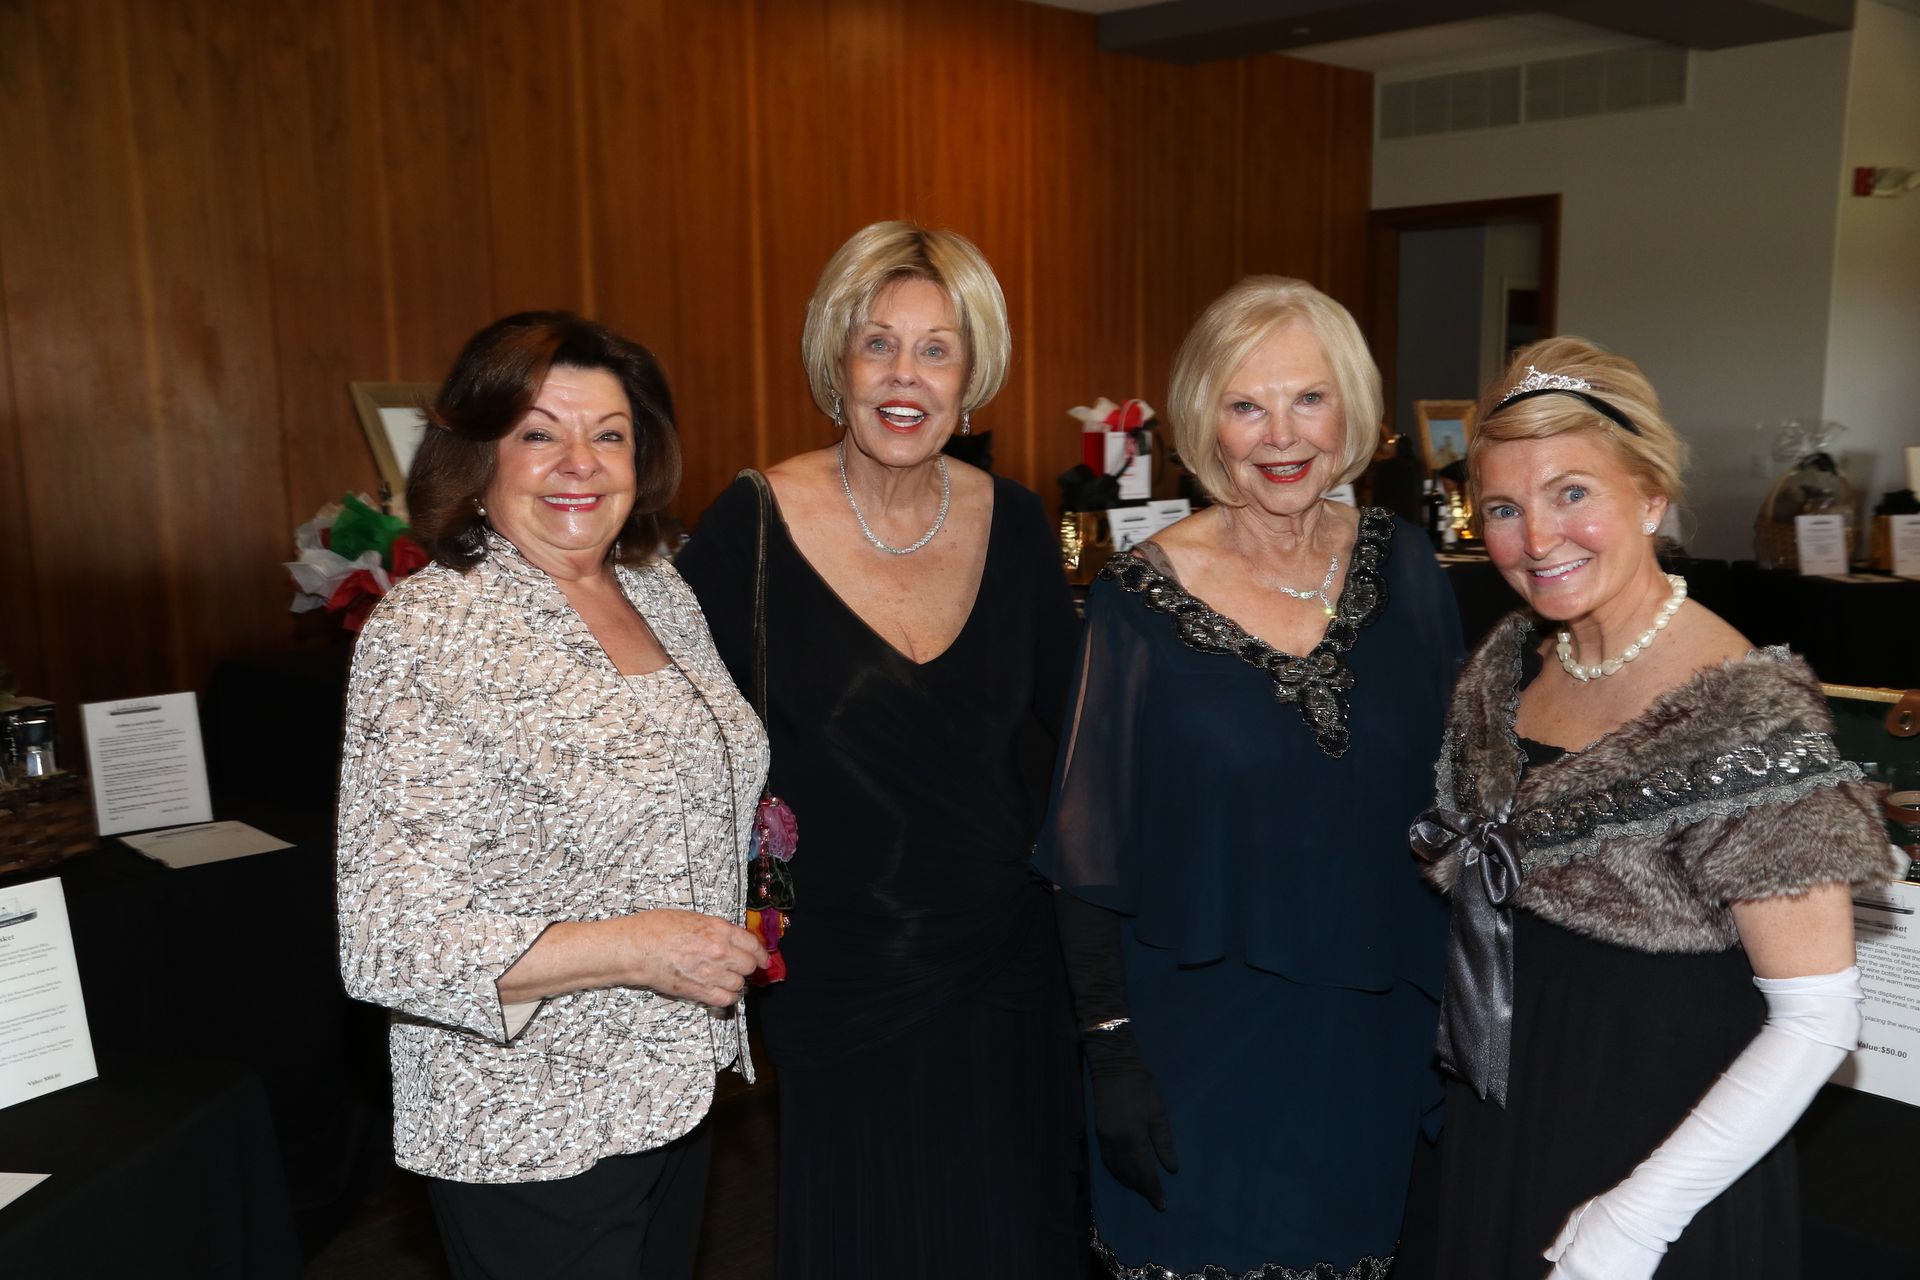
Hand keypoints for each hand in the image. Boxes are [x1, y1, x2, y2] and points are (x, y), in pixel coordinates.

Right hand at [619, 909, 769, 1007]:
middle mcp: (719, 951)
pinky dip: (728, 997)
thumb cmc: (656, 928)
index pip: (753, 944)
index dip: (761, 953)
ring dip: (736, 982)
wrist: (636, 948)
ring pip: (740, 984)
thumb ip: (716, 929)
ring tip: (727, 979)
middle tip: (742, 967)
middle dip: (748, 967)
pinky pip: (726, 999)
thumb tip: (730, 938)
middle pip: (749, 966)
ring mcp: (710, 973)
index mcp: (719, 929)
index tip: (764, 958)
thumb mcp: (692, 917)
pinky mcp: (699, 991)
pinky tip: (722, 992)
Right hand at [1083, 1028, 1178, 1210]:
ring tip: (1142, 1192)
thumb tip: (1171, 1168)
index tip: (1162, 1205)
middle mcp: (1115, 1143)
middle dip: (1142, 1190)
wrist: (1113, 1066)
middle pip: (1129, 1174)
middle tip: (1155, 1202)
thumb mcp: (1158, 1113)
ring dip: (1129, 1183)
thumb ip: (1164, 1142)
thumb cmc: (1141, 1087)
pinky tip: (1124, 1175)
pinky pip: (1108, 1161)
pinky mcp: (1099, 1133)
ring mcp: (1104, 1139)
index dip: (1153, 1189)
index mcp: (1132, 1138)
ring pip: (1116, 1170)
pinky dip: (1117, 1172)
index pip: (1144, 1172)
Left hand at [1543, 1195, 1665, 1279]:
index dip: (1555, 1276)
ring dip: (1597, 1273)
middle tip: (1589, 1251)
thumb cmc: (1610, 1211)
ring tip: (1606, 1252)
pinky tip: (1620, 1258)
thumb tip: (1548, 1256)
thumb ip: (1559, 1244)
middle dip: (1576, 1271)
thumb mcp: (1576, 1221)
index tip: (1557, 1273)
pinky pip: (1617, 1279)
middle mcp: (1595, 1279)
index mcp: (1575, 1264)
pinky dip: (1615, 1273)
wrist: (1647, 1212)